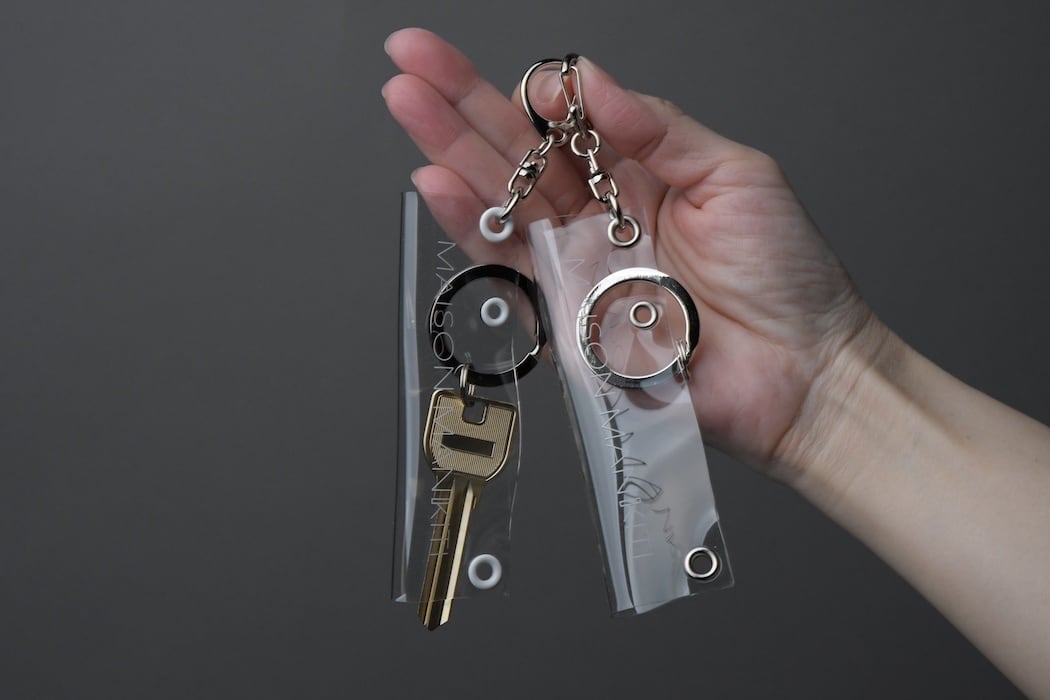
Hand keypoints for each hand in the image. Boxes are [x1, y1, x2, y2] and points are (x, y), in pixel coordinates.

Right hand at [383, 28, 875, 477]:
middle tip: (413, 58)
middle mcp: (599, 215)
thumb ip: (659, 127)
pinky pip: (508, 265)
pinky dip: (469, 223)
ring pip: (499, 198)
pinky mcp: (563, 314)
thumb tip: (594, 81)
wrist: (798, 373)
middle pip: (518, 151)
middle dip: (461, 100)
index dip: (542, 94)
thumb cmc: (787, 278)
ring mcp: (576, 262)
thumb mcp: (735, 175)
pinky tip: (436, 180)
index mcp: (641, 174)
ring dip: (448, 148)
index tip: (544, 84)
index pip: (568, 121)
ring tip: (407, 99)